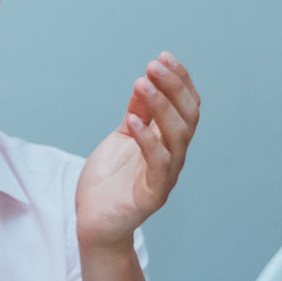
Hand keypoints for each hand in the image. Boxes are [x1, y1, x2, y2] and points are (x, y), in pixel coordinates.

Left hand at [75, 52, 198, 251]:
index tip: (163, 58)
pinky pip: (158, 164)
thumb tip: (145, 82)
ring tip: (143, 84)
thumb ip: (136, 114)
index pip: (186, 106)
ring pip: (177, 136)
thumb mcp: (121, 138)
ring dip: (161, 106)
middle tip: (154, 66)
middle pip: (187, 117)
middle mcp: (174, 157)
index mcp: (169, 141)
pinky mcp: (153, 195)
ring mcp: (166, 176)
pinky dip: (147, 139)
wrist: (94, 222)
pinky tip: (133, 120)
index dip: (179, 81)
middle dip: (173, 87)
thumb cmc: (109, 182)